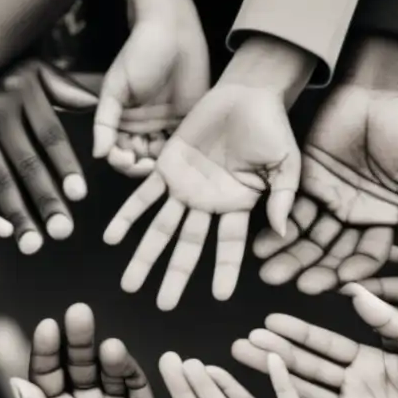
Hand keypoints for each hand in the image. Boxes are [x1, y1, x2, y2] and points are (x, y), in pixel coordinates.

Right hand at [0, 60, 97, 253]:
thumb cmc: (8, 71)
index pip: (50, 136)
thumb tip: (101, 109)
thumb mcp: (38, 70)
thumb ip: (68, 91)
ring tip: (32, 243)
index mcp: (21, 92)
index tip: (80, 196)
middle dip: (45, 201)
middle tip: (61, 232)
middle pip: (25, 164)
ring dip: (14, 215)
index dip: (65, 166)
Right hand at [95, 0, 209, 177]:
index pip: (118, 152)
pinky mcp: (186, 120)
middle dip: (139, 165)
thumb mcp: (114, 88)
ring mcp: (164, 125)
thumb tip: (98, 154)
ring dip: (158, 163)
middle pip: (139, 158)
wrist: (172, 31)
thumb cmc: (138, 54)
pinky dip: (177, 154)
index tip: (124, 161)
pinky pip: (180, 144)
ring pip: (159, 156)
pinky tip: (177, 156)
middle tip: (144, 164)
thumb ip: (104, 122)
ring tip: (160, 162)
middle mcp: (142, 127)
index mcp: (121, 121)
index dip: (121, 161)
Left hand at [104, 37, 307, 309]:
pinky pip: (142, 196)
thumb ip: (283, 197)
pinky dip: (126, 217)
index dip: (226, 270)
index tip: (221, 297)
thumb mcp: (286, 163)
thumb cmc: (272, 126)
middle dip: (175, 276)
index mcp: (237, 205)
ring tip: (129, 284)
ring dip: (144, 256)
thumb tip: (282, 231)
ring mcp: (185, 187)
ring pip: (161, 229)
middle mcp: (208, 203)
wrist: (246, 92)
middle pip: (188, 247)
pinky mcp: (166, 167)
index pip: (230, 246)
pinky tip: (111, 238)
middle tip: (163, 305)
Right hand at [232, 284, 397, 397]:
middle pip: (306, 367)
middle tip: (244, 341)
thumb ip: (391, 321)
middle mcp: (353, 385)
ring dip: (277, 380)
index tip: (269, 321)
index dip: (297, 333)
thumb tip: (358, 291)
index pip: (324, 344)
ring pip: (306, 394)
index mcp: (367, 360)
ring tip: (247, 363)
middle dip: (274, 353)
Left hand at [255, 78, 397, 293]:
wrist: (373, 89)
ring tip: (271, 273)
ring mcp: (330, 203)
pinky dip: (277, 229)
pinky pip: (289, 211)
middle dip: (316, 272)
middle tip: (298, 286)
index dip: (355, 270)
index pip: (369, 254)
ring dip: (291, 258)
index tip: (339, 282)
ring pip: (308, 239)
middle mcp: (357, 217)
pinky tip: (263, 244)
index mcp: (388, 218)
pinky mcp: (305, 185)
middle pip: (334, 254)